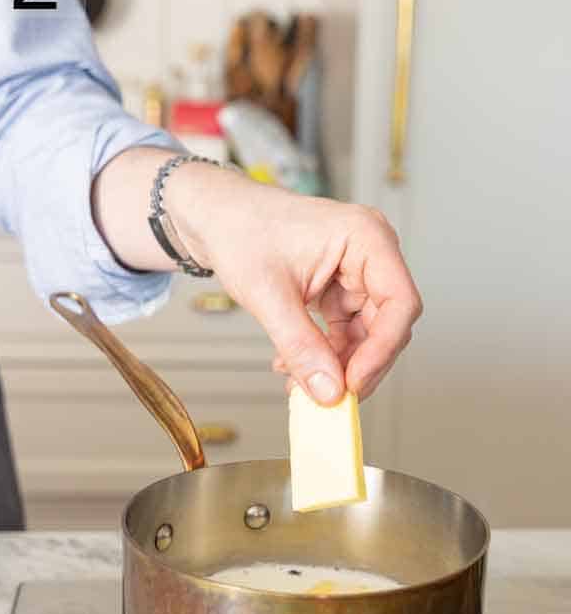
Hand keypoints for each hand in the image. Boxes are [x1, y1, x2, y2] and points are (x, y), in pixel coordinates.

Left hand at [168, 163, 421, 404]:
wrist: (214, 217)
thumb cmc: (240, 231)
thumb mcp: (268, 294)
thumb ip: (300, 345)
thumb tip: (328, 391)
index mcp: (366, 237)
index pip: (399, 302)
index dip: (382, 349)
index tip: (354, 383)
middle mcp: (370, 252)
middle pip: (386, 322)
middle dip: (357, 363)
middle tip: (328, 397)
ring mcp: (356, 270)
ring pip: (364, 332)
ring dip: (336, 363)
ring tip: (299, 383)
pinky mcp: (339, 287)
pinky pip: (343, 329)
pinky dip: (323, 352)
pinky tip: (292, 366)